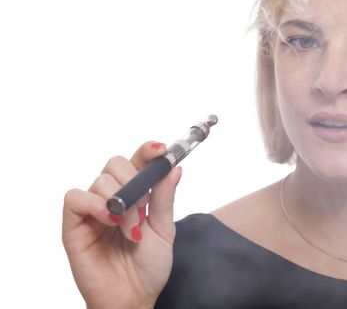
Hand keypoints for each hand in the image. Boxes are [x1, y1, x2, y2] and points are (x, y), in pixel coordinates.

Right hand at [62, 141, 181, 308]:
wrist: (133, 298)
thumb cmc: (148, 267)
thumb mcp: (164, 230)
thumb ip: (165, 198)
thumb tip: (174, 168)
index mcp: (136, 195)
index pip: (138, 161)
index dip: (148, 151)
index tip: (161, 150)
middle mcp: (113, 197)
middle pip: (116, 164)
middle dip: (134, 181)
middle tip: (144, 210)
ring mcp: (92, 209)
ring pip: (100, 180)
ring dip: (120, 203)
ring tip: (131, 230)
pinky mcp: (74, 224)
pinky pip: (75, 198)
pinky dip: (94, 203)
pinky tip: (109, 219)